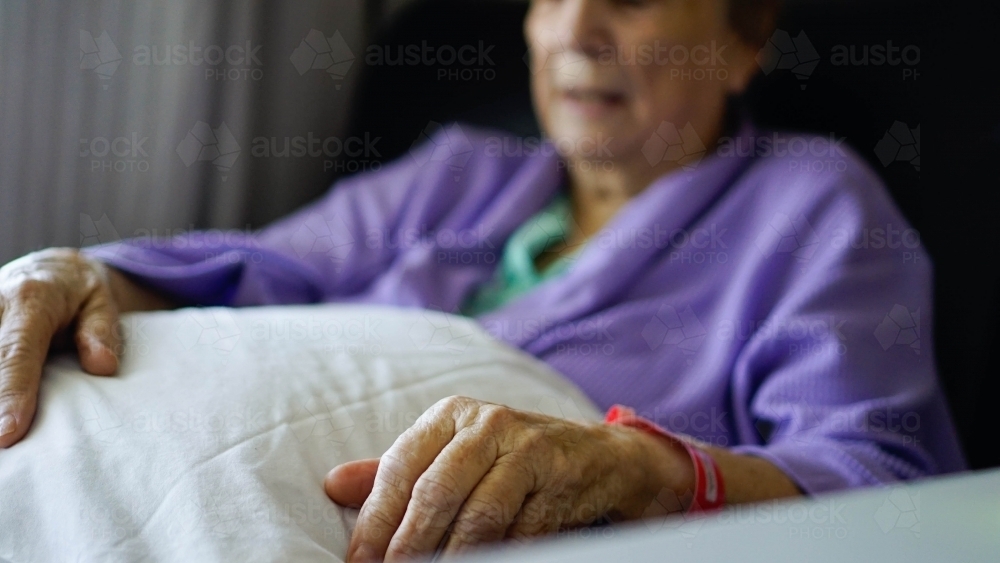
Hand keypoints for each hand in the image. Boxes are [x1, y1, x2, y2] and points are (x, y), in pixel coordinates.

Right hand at [0, 248, 165, 446]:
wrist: (50, 268)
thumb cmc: (80, 291)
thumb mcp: (102, 301)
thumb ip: (102, 331)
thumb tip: (102, 365)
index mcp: (31, 299)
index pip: (17, 354)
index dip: (11, 394)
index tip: (8, 433)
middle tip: (4, 445)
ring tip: (5, 446)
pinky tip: (1, 414)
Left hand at [324, 396, 694, 560]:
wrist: (595, 457)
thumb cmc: (508, 459)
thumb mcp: (451, 453)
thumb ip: (395, 470)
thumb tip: (333, 485)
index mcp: (451, 415)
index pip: (400, 467)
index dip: (375, 520)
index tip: (358, 562)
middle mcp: (489, 423)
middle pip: (436, 491)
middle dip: (408, 545)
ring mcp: (529, 448)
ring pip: (480, 514)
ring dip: (452, 557)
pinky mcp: (561, 477)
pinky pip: (523, 531)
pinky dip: (500, 556)